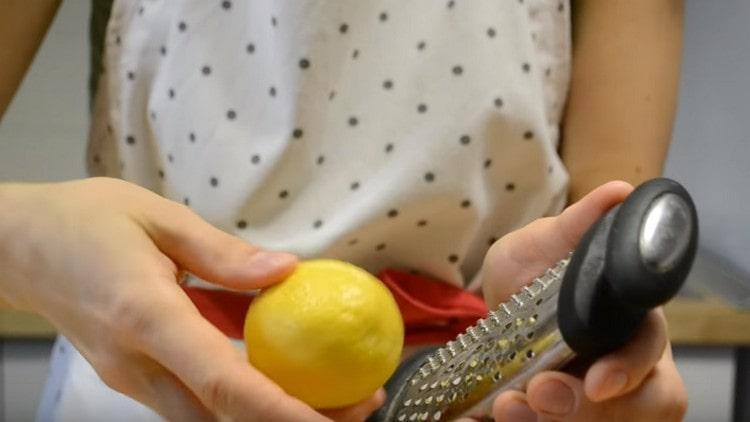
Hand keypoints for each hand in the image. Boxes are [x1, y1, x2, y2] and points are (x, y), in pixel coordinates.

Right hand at [0, 178, 382, 420]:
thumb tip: (287, 271)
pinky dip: (244, 399)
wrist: (17, 247)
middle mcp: (137, 364)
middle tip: (360, 401)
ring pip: (210, 419)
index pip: (224, 382)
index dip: (284, 411)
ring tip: (334, 391)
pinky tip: (281, 370)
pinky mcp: (134, 377)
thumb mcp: (158, 217)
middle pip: (224, 420)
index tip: (338, 417)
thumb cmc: (82, 221)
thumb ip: (223, 253)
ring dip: (271, 415)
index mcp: (145, 316)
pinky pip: (196, 400)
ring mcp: (132, 378)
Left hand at [475, 181, 687, 421]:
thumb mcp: (543, 243)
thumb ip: (576, 227)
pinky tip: (485, 420)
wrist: (504, 300)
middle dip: (586, 409)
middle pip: (633, 409)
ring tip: (510, 408)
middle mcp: (619, 370)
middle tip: (541, 395)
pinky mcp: (555, 415)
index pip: (651, 359)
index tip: (598, 381)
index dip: (631, 372)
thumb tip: (619, 193)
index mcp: (629, 326)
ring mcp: (590, 399)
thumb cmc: (537, 269)